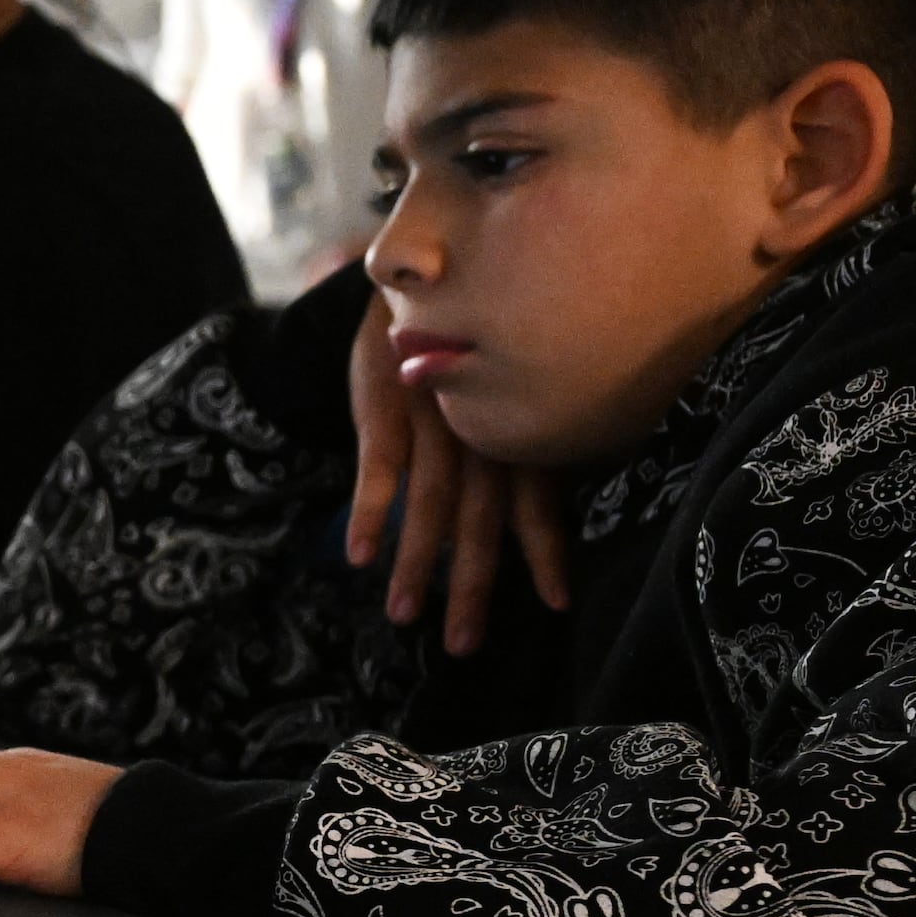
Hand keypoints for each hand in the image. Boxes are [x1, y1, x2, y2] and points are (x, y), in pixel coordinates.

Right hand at [345, 288, 568, 656]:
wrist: (414, 269)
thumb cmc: (461, 335)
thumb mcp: (505, 376)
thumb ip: (519, 430)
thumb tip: (548, 497)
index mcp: (515, 426)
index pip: (537, 500)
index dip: (546, 553)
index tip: (556, 606)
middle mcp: (481, 427)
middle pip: (481, 520)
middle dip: (473, 586)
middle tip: (464, 647)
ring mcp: (433, 416)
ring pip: (430, 504)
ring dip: (414, 564)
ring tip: (401, 617)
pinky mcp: (385, 400)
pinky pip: (379, 464)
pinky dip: (371, 510)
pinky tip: (359, 555)